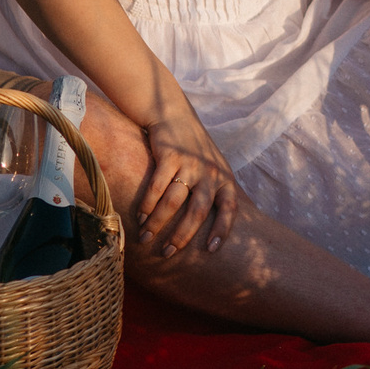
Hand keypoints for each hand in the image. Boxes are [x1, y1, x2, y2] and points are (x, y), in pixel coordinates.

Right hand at [136, 113, 239, 257]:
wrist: (174, 115)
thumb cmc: (194, 149)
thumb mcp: (214, 167)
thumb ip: (215, 192)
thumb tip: (215, 228)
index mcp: (225, 178)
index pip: (230, 208)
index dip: (222, 229)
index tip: (212, 250)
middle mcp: (210, 172)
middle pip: (198, 212)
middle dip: (182, 236)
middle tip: (167, 253)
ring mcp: (190, 164)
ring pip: (173, 202)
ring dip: (158, 223)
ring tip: (146, 238)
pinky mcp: (169, 156)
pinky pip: (157, 187)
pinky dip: (147, 204)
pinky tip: (140, 216)